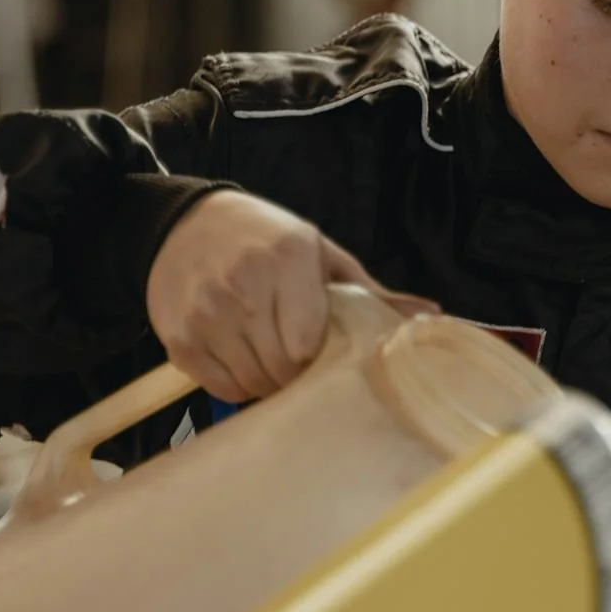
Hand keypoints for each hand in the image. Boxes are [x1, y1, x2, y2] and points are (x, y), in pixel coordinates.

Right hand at [144, 190, 437, 402]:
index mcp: (288, 257)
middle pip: (281, 368)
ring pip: (251, 382)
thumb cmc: (267, 240)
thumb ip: (371, 291)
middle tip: (301, 362)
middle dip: (296, 376)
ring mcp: (206, 312)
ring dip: (268, 381)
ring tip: (272, 356)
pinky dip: (237, 384)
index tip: (324, 354)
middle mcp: (243, 283)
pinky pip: (220, 387)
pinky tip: (243, 357)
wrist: (186, 224)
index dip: (320, 359)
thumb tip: (431, 317)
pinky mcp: (179, 338)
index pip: (309, 343)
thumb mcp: (320, 253)